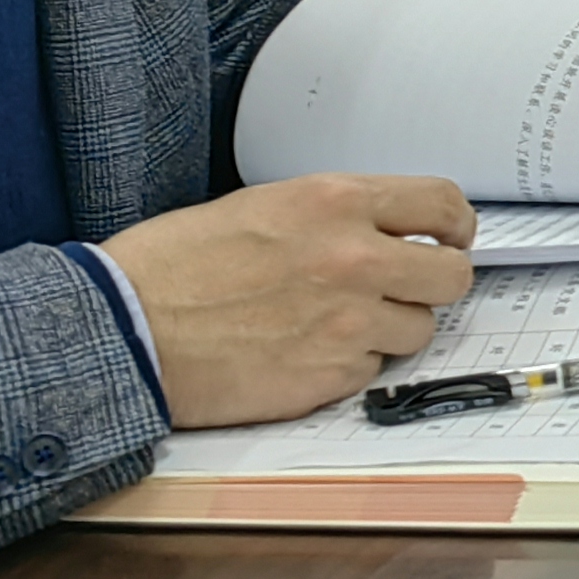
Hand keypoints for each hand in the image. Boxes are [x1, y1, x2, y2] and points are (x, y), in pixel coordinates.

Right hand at [100, 173, 478, 428]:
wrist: (123, 330)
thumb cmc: (173, 266)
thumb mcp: (261, 208)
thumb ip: (334, 216)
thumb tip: (385, 230)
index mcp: (334, 203)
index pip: (442, 202)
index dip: (455, 225)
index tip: (451, 238)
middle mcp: (353, 259)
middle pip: (451, 275)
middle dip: (432, 283)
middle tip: (406, 289)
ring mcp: (347, 322)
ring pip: (418, 329)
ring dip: (389, 329)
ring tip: (334, 324)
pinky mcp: (329, 376)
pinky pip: (372, 371)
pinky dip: (349, 366)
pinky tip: (303, 354)